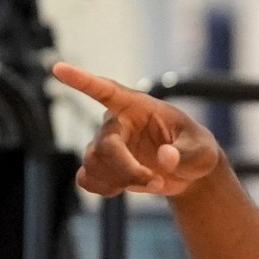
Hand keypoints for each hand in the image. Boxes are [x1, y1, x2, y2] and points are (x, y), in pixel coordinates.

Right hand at [51, 62, 222, 197]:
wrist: (188, 171)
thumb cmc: (195, 149)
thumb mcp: (201, 150)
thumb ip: (186, 153)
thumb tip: (164, 158)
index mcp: (138, 106)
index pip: (106, 90)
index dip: (82, 80)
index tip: (57, 68)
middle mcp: (116, 123)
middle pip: (104, 145)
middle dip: (128, 169)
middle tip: (157, 182)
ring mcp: (105, 145)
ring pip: (93, 165)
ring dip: (122, 181)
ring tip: (153, 183)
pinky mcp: (102, 167)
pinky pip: (86, 180)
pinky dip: (104, 189)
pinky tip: (124, 188)